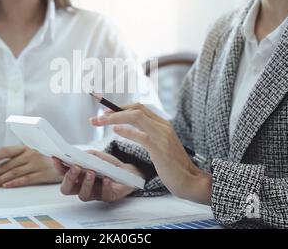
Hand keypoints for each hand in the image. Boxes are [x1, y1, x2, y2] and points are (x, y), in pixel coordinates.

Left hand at [0, 145, 62, 187]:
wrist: (71, 159)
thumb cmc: (49, 156)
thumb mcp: (35, 151)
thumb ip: (20, 156)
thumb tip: (0, 164)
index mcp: (26, 147)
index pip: (4, 151)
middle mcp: (30, 154)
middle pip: (6, 165)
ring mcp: (37, 163)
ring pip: (13, 172)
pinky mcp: (44, 173)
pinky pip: (27, 178)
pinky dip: (16, 182)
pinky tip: (6, 186)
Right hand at [52, 150, 142, 201]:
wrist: (127, 171)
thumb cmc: (107, 164)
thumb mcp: (95, 156)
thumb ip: (85, 156)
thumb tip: (76, 156)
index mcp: (77, 176)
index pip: (63, 173)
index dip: (58, 167)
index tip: (56, 158)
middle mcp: (82, 187)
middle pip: (67, 189)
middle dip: (69, 179)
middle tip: (75, 168)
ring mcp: (94, 194)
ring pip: (83, 195)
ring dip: (86, 183)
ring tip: (91, 172)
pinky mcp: (107, 197)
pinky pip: (103, 195)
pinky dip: (105, 186)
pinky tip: (107, 179)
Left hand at [90, 104, 211, 204]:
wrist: (190, 181)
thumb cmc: (173, 167)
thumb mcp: (160, 146)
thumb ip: (146, 135)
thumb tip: (125, 129)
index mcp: (162, 124)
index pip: (139, 107)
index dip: (120, 107)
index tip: (105, 111)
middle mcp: (163, 126)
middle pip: (136, 108)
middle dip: (114, 110)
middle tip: (97, 117)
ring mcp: (162, 135)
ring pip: (136, 116)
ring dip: (114, 118)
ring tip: (99, 122)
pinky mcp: (160, 148)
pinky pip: (140, 135)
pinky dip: (126, 131)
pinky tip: (115, 131)